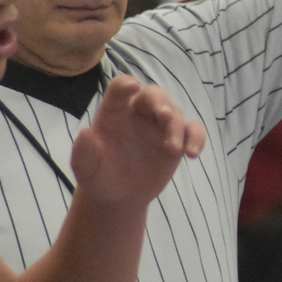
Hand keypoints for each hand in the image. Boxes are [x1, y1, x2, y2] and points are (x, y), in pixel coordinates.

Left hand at [69, 76, 204, 206]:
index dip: (126, 86)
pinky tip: (192, 154)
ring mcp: (159, 126)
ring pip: (176, 112)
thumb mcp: (85, 169)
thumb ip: (84, 152)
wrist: (118, 196)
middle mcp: (138, 114)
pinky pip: (193, 130)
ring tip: (174, 151)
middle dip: (161, 103)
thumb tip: (85, 132)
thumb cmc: (98, 177)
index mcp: (114, 113)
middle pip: (154, 95)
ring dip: (178, 128)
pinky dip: (197, 138)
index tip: (132, 87)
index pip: (120, 89)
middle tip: (165, 118)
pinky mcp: (177, 140)